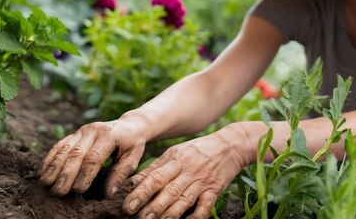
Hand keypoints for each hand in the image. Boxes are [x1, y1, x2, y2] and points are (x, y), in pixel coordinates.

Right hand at [38, 113, 149, 196]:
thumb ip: (121, 174)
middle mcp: (93, 130)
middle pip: (76, 153)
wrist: (129, 125)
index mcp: (109, 136)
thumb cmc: (132, 145)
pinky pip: (60, 145)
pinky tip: (43, 171)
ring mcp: (82, 130)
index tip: (77, 191)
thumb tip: (109, 193)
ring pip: (64, 148)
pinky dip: (50, 158)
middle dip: (66, 174)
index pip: (94, 157)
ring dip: (53, 166)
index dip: (84, 175)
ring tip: (46, 183)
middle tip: (58, 191)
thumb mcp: (132, 158)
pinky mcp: (75, 133)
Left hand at [124, 124, 250, 218]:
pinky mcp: (214, 190)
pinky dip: (195, 217)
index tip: (124, 203)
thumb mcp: (176, 152)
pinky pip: (204, 207)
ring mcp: (201, 181)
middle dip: (149, 204)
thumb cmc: (198, 150)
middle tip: (133, 215)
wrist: (231, 144)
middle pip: (166, 189)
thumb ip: (157, 167)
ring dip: (167, 213)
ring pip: (182, 200)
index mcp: (175, 158)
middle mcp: (187, 169)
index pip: (154, 176)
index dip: (139, 190)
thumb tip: (133, 183)